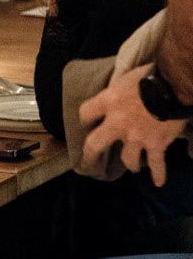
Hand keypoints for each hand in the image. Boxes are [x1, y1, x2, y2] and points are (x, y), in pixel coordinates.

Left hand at [79, 64, 186, 186]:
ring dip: (131, 164)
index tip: (86, 124)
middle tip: (89, 163)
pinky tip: (158, 182)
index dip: (85, 119)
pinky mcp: (155, 145)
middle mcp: (117, 122)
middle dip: (91, 156)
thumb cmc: (149, 76)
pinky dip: (158, 174)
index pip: (85, 113)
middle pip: (95, 144)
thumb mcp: (125, 79)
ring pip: (127, 159)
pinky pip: (156, 165)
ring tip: (134, 166)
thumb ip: (117, 90)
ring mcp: (136, 136)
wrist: (172, 87)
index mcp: (108, 101)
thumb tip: (116, 92)